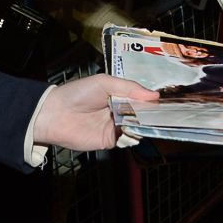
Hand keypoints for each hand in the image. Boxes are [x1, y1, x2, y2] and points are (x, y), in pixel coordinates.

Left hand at [32, 75, 156, 152]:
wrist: (55, 114)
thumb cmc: (77, 93)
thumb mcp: (104, 82)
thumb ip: (129, 87)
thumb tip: (154, 95)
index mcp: (118, 95)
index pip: (140, 98)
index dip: (151, 100)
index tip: (166, 101)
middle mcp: (119, 111)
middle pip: (142, 114)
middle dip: (152, 114)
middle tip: (165, 113)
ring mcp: (115, 126)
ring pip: (138, 128)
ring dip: (144, 125)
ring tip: (150, 120)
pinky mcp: (110, 140)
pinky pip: (127, 139)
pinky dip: (134, 136)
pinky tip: (134, 129)